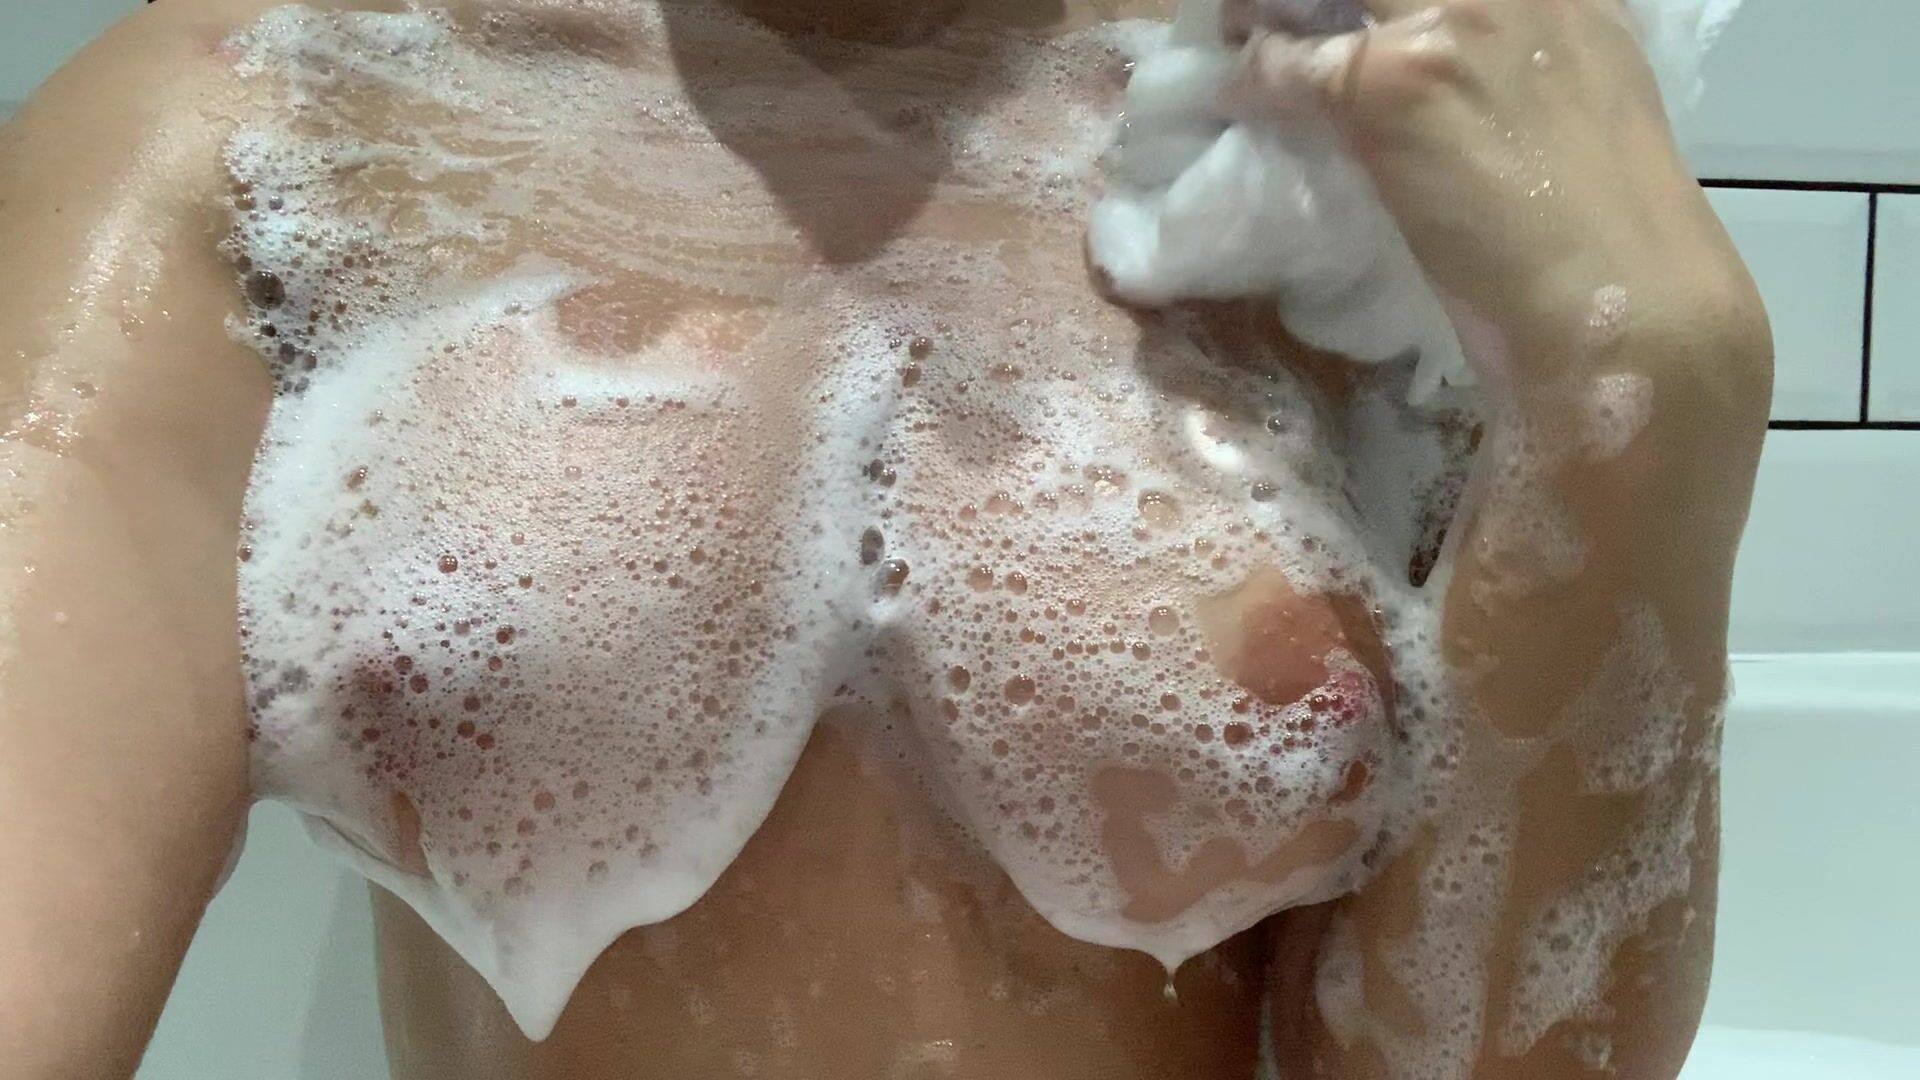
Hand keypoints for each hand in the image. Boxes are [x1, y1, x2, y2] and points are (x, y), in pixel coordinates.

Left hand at [1237, 0, 1761, 382]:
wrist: (1624, 302)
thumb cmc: (1607, 236)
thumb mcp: (1581, 110)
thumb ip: (1524, 66)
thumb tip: (1459, 73)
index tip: (1357, 10)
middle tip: (1280, 9)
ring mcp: (1452, 23)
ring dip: (1272, 11)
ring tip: (1243, 30)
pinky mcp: (1391, 83)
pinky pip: (1289, 64)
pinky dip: (1254, 77)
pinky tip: (1241, 93)